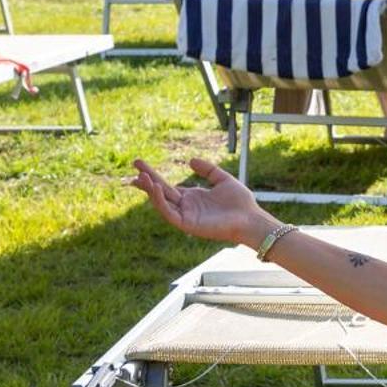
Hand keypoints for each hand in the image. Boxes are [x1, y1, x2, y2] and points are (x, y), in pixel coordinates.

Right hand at [128, 157, 276, 247]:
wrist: (251, 219)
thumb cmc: (241, 203)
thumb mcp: (222, 179)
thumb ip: (207, 170)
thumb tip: (190, 160)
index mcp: (192, 198)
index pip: (166, 186)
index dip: (153, 176)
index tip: (139, 164)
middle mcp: (186, 207)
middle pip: (160, 192)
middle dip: (146, 180)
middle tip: (135, 165)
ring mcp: (186, 217)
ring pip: (162, 203)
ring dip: (150, 190)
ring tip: (142, 176)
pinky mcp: (188, 225)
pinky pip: (170, 214)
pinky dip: (161, 202)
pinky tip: (156, 188)